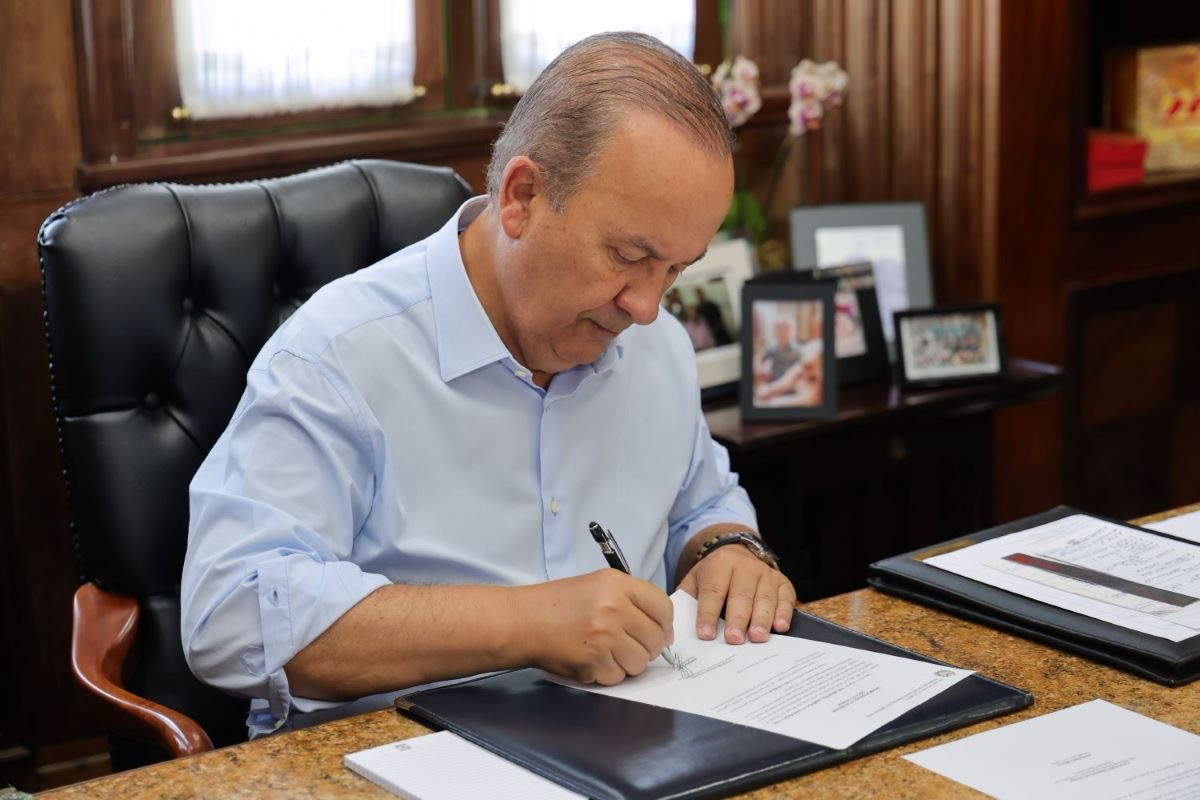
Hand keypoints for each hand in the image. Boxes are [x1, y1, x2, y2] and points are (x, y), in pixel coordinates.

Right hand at [513, 569, 672, 685]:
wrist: (524, 621)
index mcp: (618, 585)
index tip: (658, 631)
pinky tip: (592, 659)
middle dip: (646, 647)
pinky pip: (618, 677)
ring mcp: (604, 638)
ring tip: (606, 651)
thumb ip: (633, 601)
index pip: (663, 608)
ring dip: (627, 662)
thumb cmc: (560, 603)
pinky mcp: (593, 663)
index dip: (664, 624)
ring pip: (640, 663)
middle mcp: (614, 609)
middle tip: (627, 644)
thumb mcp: (598, 585)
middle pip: (656, 639)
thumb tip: (664, 632)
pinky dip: (608, 674)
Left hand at [678, 545, 795, 643]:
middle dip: (737, 618)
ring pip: (764, 597)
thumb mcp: (696, 581)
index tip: (705, 635)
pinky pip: (785, 597)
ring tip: (757, 637)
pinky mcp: (782, 582)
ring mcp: (765, 573)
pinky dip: (784, 613)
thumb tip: (679, 629)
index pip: (713, 591)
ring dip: (761, 619)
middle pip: (741, 595)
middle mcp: (745, 566)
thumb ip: (688, 601)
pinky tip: (779, 627)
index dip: (708, 614)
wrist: (737, 554)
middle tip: (734, 639)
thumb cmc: (714, 577)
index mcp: (719, 564)